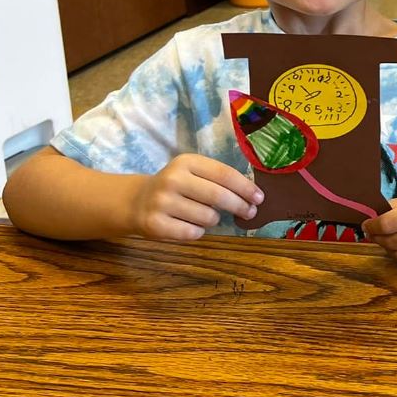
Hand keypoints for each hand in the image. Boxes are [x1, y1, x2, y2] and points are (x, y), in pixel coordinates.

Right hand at [128, 154, 261, 241]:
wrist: (137, 201)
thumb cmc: (177, 187)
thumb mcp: (193, 173)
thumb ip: (219, 179)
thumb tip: (253, 196)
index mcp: (186, 162)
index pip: (224, 174)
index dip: (245, 187)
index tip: (260, 198)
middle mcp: (172, 179)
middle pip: (219, 196)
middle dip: (240, 206)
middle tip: (250, 212)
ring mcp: (161, 202)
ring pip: (208, 217)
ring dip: (214, 219)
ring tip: (204, 215)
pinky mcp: (154, 224)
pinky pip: (192, 233)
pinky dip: (198, 232)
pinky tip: (190, 225)